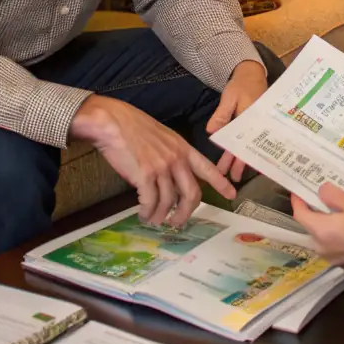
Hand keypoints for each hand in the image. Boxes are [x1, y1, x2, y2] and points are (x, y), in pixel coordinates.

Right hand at [71, 94, 235, 226]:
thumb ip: (171, 155)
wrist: (112, 121)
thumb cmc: (132, 127)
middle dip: (186, 213)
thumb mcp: (162, 137)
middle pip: (191, 194)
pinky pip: (150, 201)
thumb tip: (171, 177)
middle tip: (178, 222)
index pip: (207, 168)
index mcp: (183, 148)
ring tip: (153, 219)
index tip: (232, 195)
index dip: (220, 183)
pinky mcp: (144, 175)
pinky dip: (147, 211)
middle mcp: (176, 159)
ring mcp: (161, 167)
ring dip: (161, 215)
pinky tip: (143, 213)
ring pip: (169, 202)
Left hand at [206, 59, 267, 182]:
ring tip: (233, 174)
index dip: (236, 158)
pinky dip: (246, 151)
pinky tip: (240, 160)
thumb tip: (213, 132)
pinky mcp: (255, 125)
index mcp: (252, 120)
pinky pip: (251, 141)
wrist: (253, 74)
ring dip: (242, 160)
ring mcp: (258, 126)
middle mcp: (257, 126)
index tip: (229, 171)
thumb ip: (222, 115)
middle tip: (232, 179)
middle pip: (248, 149)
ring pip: (250, 147)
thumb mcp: (230, 97)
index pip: (244, 143)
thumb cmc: (242, 85)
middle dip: (239, 164)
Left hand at [290, 182, 343, 268]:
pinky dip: (335, 240)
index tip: (298, 192)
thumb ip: (332, 195)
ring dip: (325, 229)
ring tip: (335, 218)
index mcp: (320, 230)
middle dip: (313, 216)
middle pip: (310, 229)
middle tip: (320, 203)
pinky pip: (333, 250)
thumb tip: (321, 191)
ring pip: (322, 241)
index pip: (300, 215)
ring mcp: (332, 259)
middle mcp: (321, 248)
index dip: (297, 202)